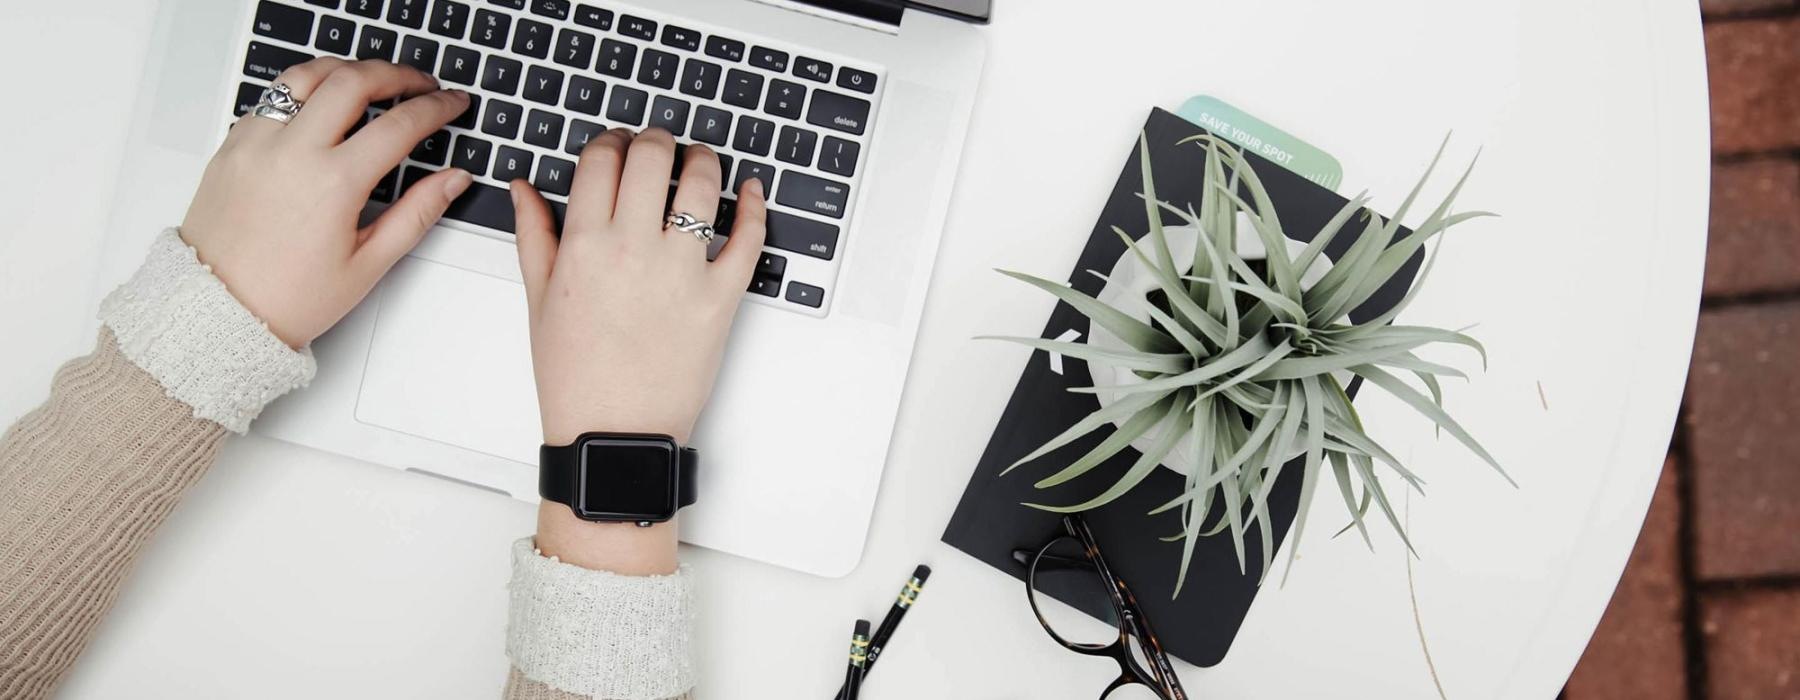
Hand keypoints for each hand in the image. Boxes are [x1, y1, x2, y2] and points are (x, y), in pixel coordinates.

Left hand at [180, 58, 473, 346]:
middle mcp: (292, 152)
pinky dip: (305, 91)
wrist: (217, 311)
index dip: (436, 107)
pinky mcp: (232, 145)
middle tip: (420, 83)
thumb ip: (417, 213)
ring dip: (346, 70)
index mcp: (333, 183)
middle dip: (396, 74)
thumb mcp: (368, 264)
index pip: (399, 124)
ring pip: (307, 75)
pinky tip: (322, 106)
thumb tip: (452, 180)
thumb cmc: (288, 297)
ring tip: (371, 80)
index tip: (451, 103)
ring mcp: (256, 143)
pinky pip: (272, 98)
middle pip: (353, 80)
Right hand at [513, 128, 766, 447]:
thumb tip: (524, 187)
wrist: (614, 433)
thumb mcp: (539, 301)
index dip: (611, 141)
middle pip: (652, 157)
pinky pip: (748, 238)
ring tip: (699, 162)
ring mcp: (681, 272)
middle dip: (656, 139)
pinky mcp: (721, 298)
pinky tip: (752, 191)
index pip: (601, 159)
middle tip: (658, 145)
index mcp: (584, 245)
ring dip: (703, 160)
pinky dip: (755, 206)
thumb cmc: (575, 375)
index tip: (617, 145)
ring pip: (702, 185)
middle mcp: (633, 249)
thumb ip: (534, 234)